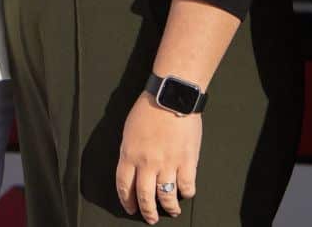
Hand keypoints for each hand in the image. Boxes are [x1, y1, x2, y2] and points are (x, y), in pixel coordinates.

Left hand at [115, 94, 200, 222]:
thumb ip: (130, 151)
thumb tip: (132, 167)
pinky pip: (187, 187)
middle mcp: (147, 163)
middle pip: (145, 197)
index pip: (124, 186)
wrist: (171, 97)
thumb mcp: (129, 131)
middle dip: (147, 212)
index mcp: (129, 155)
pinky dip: (187, 193)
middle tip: (151, 218)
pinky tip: (186, 192)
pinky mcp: (187, 161)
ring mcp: (168, 164)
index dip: (127, 201)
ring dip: (169, 208)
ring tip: (171, 210)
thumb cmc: (149, 108)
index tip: (131, 208)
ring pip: (167, 197)